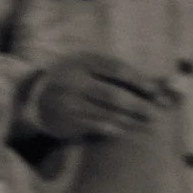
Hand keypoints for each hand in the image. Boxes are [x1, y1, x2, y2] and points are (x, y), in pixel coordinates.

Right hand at [18, 52, 170, 141]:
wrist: (37, 98)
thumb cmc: (74, 80)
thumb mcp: (88, 67)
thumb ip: (113, 72)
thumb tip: (154, 82)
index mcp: (83, 62)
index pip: (117, 70)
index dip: (138, 81)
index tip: (155, 91)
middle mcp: (75, 81)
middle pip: (113, 95)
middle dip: (137, 105)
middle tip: (155, 114)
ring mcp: (70, 103)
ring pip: (106, 113)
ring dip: (129, 120)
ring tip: (146, 125)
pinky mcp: (67, 121)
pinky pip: (95, 126)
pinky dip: (112, 128)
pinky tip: (125, 130)